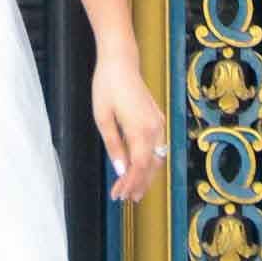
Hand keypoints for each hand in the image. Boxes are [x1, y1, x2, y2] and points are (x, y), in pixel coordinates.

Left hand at [90, 44, 168, 204]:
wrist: (121, 61)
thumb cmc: (107, 87)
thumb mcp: (103, 117)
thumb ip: (114, 145)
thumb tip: (121, 170)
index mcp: (140, 129)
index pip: (138, 166)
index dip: (130, 184)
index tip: (119, 195)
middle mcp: (155, 128)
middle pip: (150, 166)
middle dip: (139, 184)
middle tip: (126, 199)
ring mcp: (159, 123)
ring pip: (157, 158)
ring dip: (146, 175)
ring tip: (134, 189)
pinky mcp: (158, 118)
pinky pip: (157, 147)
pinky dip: (150, 162)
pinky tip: (139, 169)